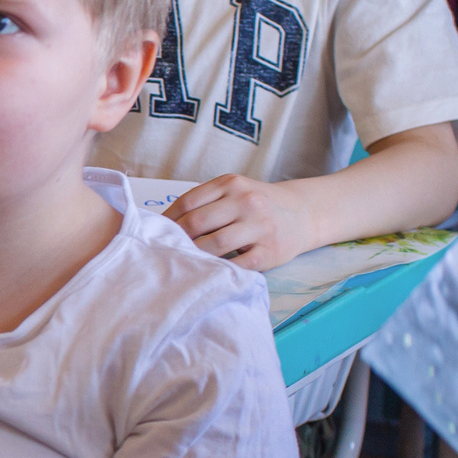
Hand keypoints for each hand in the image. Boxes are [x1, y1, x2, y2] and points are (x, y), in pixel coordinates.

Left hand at [167, 174, 315, 270]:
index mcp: (231, 184)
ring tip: (181, 264)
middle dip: (176, 240)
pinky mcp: (269, 251)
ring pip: (214, 244)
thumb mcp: (235, 191)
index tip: (154, 233)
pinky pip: (237, 264)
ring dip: (194, 256)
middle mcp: (245, 202)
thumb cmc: (259, 205)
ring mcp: (259, 227)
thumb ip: (206, 202)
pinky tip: (207, 273)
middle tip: (163, 252)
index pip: (187, 202)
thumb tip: (164, 223)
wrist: (304, 214)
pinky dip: (219, 270)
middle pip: (197, 223)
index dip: (166, 220)